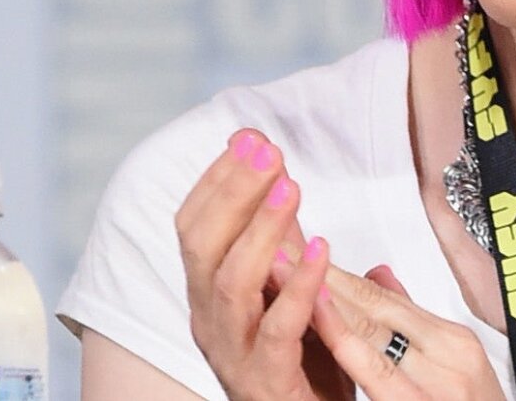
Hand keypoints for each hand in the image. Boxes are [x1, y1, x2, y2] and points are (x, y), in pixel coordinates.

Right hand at [174, 129, 350, 400]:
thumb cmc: (302, 358)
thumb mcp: (288, 287)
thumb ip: (281, 235)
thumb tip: (273, 164)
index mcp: (208, 296)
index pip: (193, 227)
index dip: (216, 180)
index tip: (247, 138)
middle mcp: (211, 321)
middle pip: (202, 247)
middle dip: (232, 192)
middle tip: (266, 152)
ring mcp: (235, 354)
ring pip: (231, 285)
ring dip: (260, 230)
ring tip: (291, 188)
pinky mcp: (268, 383)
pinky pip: (278, 331)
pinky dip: (298, 288)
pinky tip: (321, 252)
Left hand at [301, 261, 507, 399]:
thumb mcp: (451, 364)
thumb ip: (411, 321)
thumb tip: (377, 276)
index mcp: (454, 342)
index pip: (386, 301)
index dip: (339, 273)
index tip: (302, 249)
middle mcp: (449, 359)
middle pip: (377, 312)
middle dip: (325, 278)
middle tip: (281, 247)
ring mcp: (437, 387)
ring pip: (375, 338)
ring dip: (327, 303)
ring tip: (289, 274)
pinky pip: (382, 378)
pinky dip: (352, 349)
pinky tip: (326, 326)